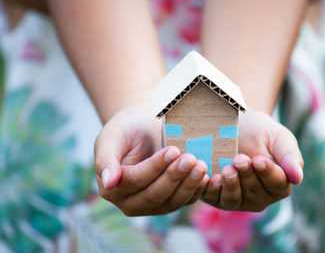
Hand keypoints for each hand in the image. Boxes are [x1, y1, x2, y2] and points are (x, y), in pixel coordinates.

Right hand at [94, 109, 208, 215]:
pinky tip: (206, 178)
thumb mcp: (112, 136)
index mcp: (112, 187)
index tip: (173, 150)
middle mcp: (130, 203)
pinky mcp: (170, 203)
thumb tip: (108, 183)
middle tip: (191, 158)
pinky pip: (184, 202)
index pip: (135, 181)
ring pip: (171, 203)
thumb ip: (106, 158)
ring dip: (188, 185)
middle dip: (174, 177)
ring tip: (201, 166)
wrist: (144, 129)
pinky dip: (196, 191)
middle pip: (154, 195)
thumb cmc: (127, 129)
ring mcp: (151, 207)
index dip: (155, 167)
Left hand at [202, 111, 303, 211]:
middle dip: (247, 175)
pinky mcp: (216, 195)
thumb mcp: (280, 139)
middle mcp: (259, 197)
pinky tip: (210, 177)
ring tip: (227, 170)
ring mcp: (237, 199)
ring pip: (233, 199)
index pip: (276, 185)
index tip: (259, 160)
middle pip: (254, 193)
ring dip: (230, 185)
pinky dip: (209, 189)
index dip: (267, 174)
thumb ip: (290, 157)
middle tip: (240, 159)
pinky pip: (212, 198)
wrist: (237, 125)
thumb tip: (297, 178)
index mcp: (279, 185)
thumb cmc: (262, 132)